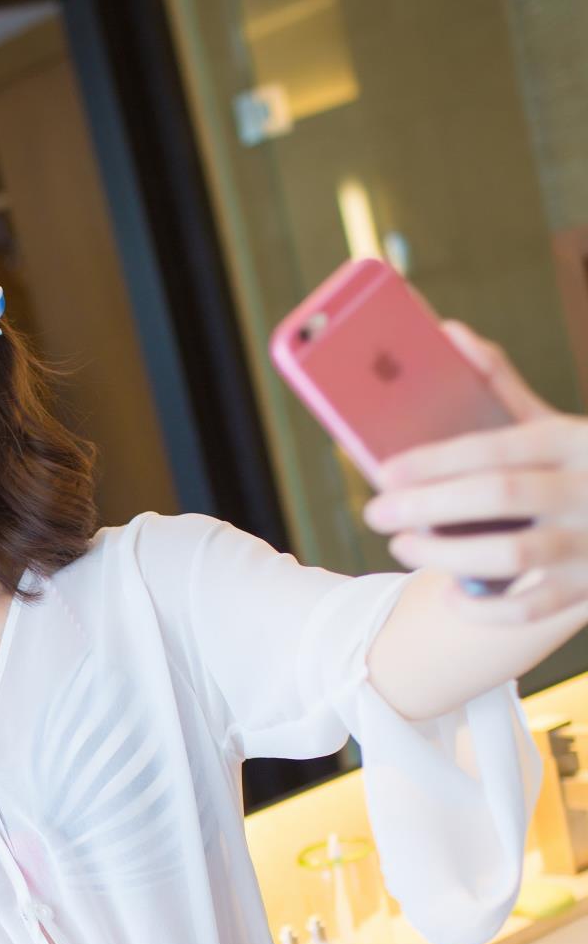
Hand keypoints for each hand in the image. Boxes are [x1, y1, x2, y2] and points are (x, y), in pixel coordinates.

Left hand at [360, 321, 587, 620]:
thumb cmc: (575, 467)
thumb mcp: (552, 427)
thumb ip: (502, 387)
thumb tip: (451, 334)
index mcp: (573, 440)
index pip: (497, 446)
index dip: (436, 461)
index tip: (384, 472)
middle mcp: (586, 487)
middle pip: (499, 496)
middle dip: (427, 506)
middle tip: (376, 513)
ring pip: (512, 556)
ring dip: (447, 555)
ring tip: (403, 546)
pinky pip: (531, 608)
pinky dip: (485, 607)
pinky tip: (451, 595)